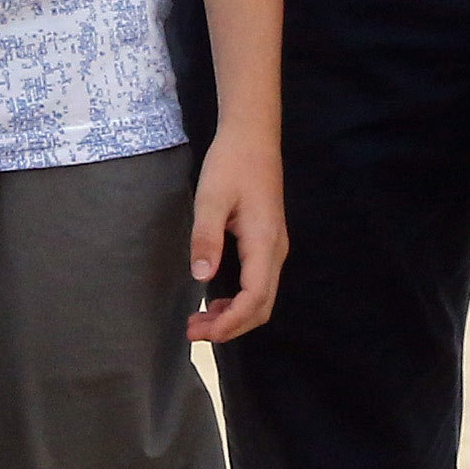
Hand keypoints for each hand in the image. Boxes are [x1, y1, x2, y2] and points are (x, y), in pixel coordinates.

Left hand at [187, 135, 288, 342]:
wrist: (252, 136)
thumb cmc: (231, 163)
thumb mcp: (211, 198)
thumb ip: (206, 238)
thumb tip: (202, 278)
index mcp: (264, 241)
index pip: (255, 297)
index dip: (231, 322)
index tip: (202, 332)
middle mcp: (275, 250)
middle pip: (262, 306)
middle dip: (231, 326)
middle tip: (194, 332)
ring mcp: (275, 247)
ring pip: (262, 298)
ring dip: (234, 316)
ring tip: (200, 322)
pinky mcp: (268, 243)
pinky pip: (259, 284)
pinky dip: (239, 301)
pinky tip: (215, 301)